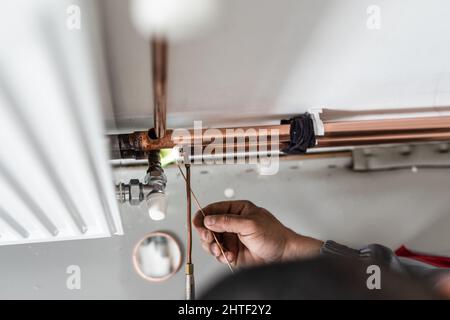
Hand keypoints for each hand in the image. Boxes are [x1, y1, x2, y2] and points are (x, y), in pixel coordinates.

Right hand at [193, 200, 322, 266]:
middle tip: (209, 238)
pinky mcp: (231, 252)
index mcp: (236, 210)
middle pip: (208, 226)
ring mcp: (230, 238)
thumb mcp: (250, 224)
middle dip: (205, 233)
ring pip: (210, 241)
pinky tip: (229, 256)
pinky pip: (218, 253)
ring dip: (212, 246)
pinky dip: (220, 256)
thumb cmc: (273, 234)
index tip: (197, 223)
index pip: (213, 210)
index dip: (202, 216)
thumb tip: (209, 220)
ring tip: (219, 250)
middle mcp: (231, 223)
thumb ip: (228, 222)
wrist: (283, 254)